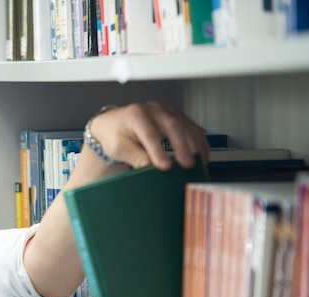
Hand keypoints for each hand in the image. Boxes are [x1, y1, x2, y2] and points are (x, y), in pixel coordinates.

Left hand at [88, 102, 208, 169]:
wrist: (113, 124)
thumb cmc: (114, 134)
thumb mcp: (118, 148)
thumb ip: (135, 157)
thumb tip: (151, 169)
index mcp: (136, 115)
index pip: (150, 133)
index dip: (158, 151)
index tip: (165, 167)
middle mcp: (153, 110)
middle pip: (172, 126)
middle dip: (182, 147)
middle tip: (187, 165)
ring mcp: (166, 111)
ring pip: (186, 125)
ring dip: (195, 145)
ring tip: (198, 163)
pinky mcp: (176, 116)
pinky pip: (192, 127)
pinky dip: (199, 142)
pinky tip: (202, 155)